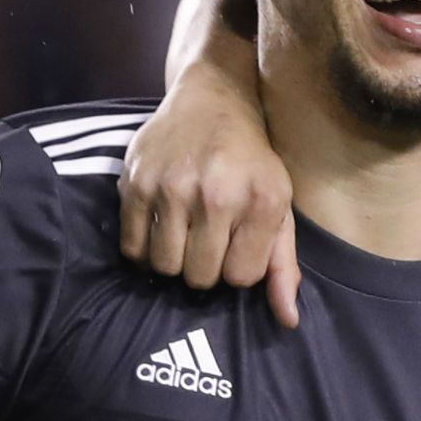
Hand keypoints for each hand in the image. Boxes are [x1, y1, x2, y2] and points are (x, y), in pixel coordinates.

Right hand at [120, 71, 302, 328]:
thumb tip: (288, 321)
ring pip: (165, 267)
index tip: (237, 244)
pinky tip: (160, 230)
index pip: (242, 277)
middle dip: (205, 269)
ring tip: (184, 236)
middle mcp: (217, 193)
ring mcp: (172, 186)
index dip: (238, 268)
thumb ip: (283, 265)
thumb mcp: (279, 206)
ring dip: (174, 261)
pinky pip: (132, 247)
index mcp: (262, 200)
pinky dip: (144, 249)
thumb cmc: (251, 161)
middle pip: (200, 277)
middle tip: (208, 241)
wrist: (212, 99)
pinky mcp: (136, 181)